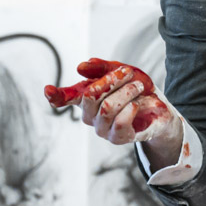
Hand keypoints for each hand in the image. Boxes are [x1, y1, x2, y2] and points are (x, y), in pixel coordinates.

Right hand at [45, 59, 182, 159]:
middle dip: (112, 80)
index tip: (47, 89)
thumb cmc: (135, 88)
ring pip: (107, 107)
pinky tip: (136, 105)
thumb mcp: (121, 72)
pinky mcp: (117, 138)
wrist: (158, 106)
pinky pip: (120, 123)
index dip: (56, 95)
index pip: (65, 98)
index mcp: (86, 98)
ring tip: (138, 87)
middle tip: (127, 73)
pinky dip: (131, 109)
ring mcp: (101, 129)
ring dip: (126, 92)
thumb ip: (102, 68)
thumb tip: (81, 67)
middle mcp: (89, 115)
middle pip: (91, 95)